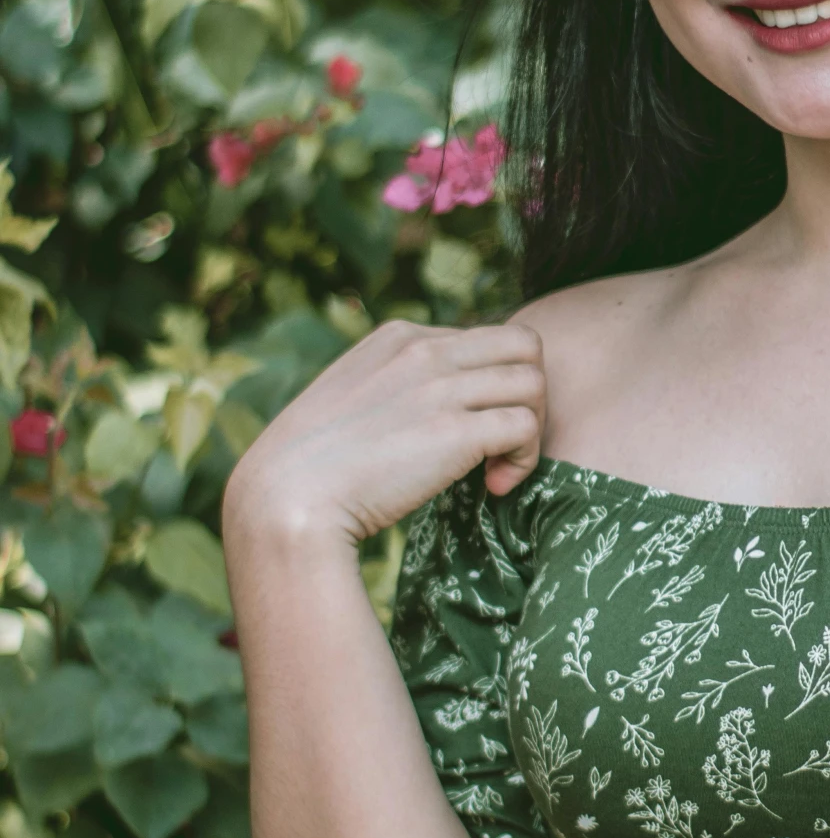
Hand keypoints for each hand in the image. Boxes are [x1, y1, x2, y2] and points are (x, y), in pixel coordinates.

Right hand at [223, 315, 545, 550]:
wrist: (285, 500)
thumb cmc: (312, 466)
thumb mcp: (351, 399)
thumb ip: (395, 387)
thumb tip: (432, 408)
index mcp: (399, 337)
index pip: (484, 339)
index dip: (491, 385)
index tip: (469, 430)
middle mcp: (425, 350)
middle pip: (524, 347)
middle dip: (528, 395)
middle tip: (504, 442)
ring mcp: (441, 387)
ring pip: (535, 383)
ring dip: (532, 429)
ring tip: (500, 467)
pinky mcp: (455, 431)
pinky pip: (526, 427)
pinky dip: (525, 459)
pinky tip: (496, 486)